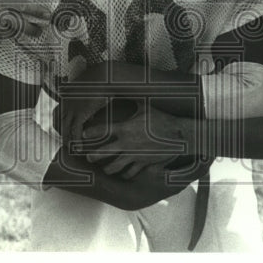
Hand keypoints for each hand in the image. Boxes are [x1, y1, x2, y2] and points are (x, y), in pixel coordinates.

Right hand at [0, 0, 51, 42]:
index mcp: (3, 3)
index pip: (26, 7)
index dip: (38, 10)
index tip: (48, 14)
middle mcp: (3, 18)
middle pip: (24, 26)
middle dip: (34, 29)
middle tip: (41, 30)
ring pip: (13, 34)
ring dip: (18, 33)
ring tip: (23, 33)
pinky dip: (1, 37)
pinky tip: (1, 36)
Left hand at [56, 60, 143, 142]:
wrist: (102, 75)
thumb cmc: (99, 81)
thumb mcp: (90, 90)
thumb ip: (86, 100)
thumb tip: (91, 112)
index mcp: (66, 96)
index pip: (58, 113)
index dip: (60, 123)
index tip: (64, 130)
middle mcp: (66, 103)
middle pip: (58, 122)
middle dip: (61, 133)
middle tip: (65, 143)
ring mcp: (72, 108)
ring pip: (65, 128)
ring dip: (68, 140)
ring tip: (71, 149)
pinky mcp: (80, 113)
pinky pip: (75, 130)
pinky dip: (77, 140)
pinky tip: (80, 147)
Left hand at [79, 105, 199, 177]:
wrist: (178, 134)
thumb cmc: (161, 118)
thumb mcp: (145, 106)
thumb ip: (132, 99)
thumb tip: (124, 88)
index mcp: (125, 128)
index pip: (101, 131)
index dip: (90, 133)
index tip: (84, 135)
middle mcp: (127, 143)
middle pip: (102, 153)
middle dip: (92, 156)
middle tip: (89, 156)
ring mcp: (134, 155)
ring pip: (113, 167)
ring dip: (106, 168)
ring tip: (103, 167)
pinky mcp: (143, 163)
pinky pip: (129, 173)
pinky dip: (123, 174)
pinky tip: (122, 173)